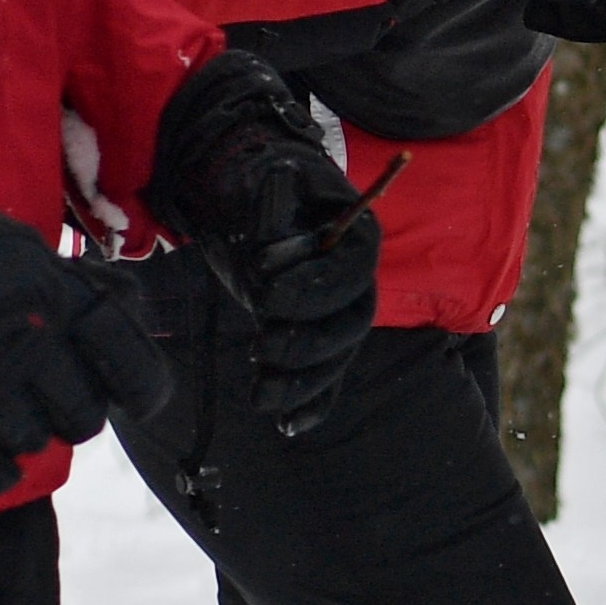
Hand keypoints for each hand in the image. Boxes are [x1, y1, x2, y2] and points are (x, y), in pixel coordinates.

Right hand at [0, 117, 168, 497]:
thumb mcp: (34, 252)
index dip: (144, 389)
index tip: (136, 397)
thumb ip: (83, 289)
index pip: (133, 365)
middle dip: (76, 409)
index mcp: (62, 302)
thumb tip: (130, 311)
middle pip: (84, 416)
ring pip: (37, 443)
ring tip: (12, 411)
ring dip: (32, 432)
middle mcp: (30, 347)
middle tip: (55, 394)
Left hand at [154, 52, 381, 430]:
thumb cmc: (261, 183)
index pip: (350, 272)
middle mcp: (356, 280)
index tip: (268, 295)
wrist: (249, 199)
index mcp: (355, 236)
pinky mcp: (315, 336)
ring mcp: (338, 312)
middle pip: (350, 324)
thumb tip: (274, 232)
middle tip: (264, 349)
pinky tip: (289, 426)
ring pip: (337, 356)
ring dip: (304, 383)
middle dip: (308, 345)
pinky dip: (311, 403)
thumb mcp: (268, 178)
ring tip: (262, 396)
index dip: (314, 289)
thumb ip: (275, 203)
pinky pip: (326, 376)